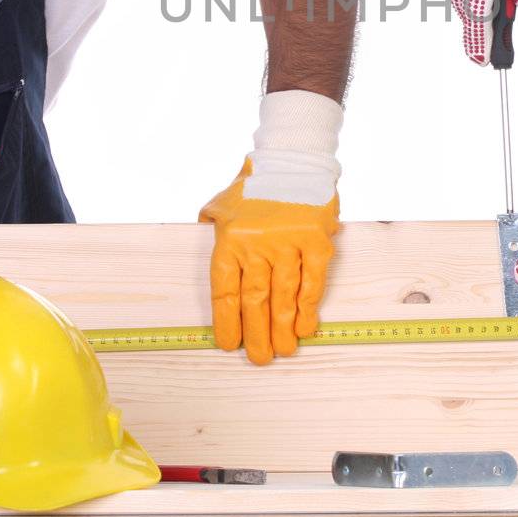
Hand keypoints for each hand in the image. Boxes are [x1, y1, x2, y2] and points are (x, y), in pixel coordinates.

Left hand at [197, 90, 342, 364]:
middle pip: (254, 300)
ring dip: (284, 327)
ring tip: (284, 350)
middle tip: (261, 358)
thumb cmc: (256, 184)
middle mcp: (257, 245)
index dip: (227, 322)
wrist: (293, 157)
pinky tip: (307, 326)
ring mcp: (288, 244)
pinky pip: (312, 280)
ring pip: (284, 295)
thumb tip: (201, 233)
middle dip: (257, 334)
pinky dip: (309, 306)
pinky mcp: (316, 241)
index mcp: (230, 240)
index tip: (229, 345)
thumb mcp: (222, 202)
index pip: (225, 291)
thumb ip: (211, 223)